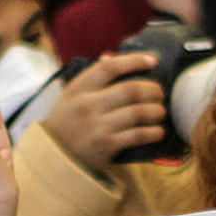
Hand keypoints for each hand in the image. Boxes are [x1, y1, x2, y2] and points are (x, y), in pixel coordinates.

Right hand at [44, 51, 166, 172]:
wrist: (55, 157)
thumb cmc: (66, 123)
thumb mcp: (70, 96)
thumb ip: (90, 78)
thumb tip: (111, 58)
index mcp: (79, 89)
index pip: (110, 67)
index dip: (134, 61)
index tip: (152, 60)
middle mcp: (88, 105)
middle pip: (130, 90)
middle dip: (152, 90)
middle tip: (159, 93)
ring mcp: (98, 126)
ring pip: (138, 113)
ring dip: (156, 111)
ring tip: (160, 111)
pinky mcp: (106, 146)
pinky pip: (137, 135)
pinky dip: (152, 133)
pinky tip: (157, 131)